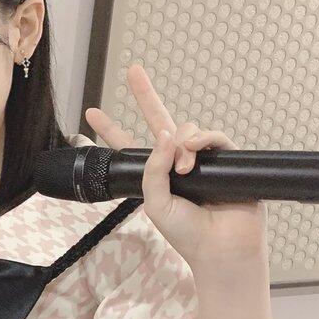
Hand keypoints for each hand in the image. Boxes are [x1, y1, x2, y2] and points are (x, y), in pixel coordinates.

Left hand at [84, 64, 266, 269]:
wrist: (222, 248)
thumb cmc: (186, 232)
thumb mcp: (154, 202)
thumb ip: (152, 169)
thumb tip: (165, 135)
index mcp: (155, 175)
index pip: (130, 148)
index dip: (112, 130)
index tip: (91, 113)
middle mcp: (177, 163)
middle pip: (160, 122)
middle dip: (145, 95)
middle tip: (133, 70)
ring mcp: (202, 160)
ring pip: (186, 130)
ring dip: (180, 144)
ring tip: (182, 169)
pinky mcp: (227, 159)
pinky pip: (213, 137)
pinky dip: (201, 140)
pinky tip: (193, 154)